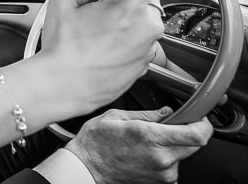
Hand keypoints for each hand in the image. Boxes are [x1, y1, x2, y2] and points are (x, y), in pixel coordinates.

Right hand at [39, 0, 167, 106]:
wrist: (63, 86)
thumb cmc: (64, 51)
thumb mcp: (62, 4)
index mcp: (128, 6)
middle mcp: (145, 27)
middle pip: (147, 1)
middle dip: (128, 1)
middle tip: (104, 9)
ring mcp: (147, 48)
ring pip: (144, 25)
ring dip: (127, 24)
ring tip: (99, 35)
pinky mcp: (144, 67)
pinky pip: (140, 46)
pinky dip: (126, 44)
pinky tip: (103, 50)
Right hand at [66, 108, 212, 182]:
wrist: (86, 167)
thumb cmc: (95, 142)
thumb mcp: (116, 116)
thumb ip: (147, 114)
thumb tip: (167, 112)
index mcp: (150, 137)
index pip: (196, 135)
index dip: (203, 124)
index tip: (198, 117)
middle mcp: (160, 158)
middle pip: (195, 145)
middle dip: (187, 132)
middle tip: (170, 125)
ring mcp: (162, 172)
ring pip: (184, 155)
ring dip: (174, 145)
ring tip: (149, 140)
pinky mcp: (160, 181)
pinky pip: (173, 165)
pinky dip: (166, 157)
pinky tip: (146, 152)